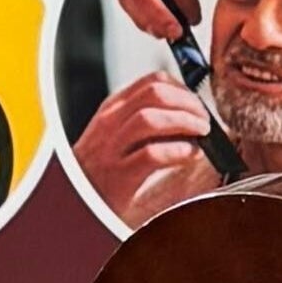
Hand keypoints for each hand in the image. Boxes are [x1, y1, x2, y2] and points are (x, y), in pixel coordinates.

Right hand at [74, 72, 228, 224]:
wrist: (77, 201)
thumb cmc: (100, 169)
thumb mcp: (117, 134)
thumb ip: (146, 119)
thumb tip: (189, 114)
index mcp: (113, 110)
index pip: (152, 81)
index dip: (183, 89)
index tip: (197, 104)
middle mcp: (110, 124)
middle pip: (155, 94)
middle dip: (189, 104)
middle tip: (205, 120)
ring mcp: (112, 149)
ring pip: (151, 119)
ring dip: (185, 123)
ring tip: (202, 134)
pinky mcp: (118, 176)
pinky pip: (152, 155)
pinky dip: (178, 152)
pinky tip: (191, 155)